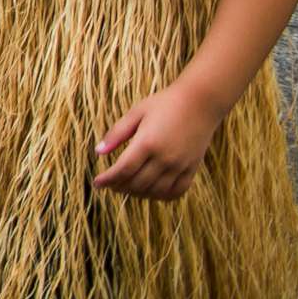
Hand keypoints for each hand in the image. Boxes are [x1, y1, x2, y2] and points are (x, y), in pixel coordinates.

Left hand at [93, 86, 220, 199]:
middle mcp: (165, 158)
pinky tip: (151, 192)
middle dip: (119, 187)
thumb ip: (117, 133)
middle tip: (109, 185)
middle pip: (138, 183)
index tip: (97, 183)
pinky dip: (162, 196)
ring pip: (156, 191)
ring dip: (138, 194)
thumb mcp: (136, 113)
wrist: (200, 102)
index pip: (123, 170)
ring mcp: (180, 166)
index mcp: (147, 143)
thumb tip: (98, 151)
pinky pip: (176, 191)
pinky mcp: (192, 169)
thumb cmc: (164, 104)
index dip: (108, 180)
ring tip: (126, 188)